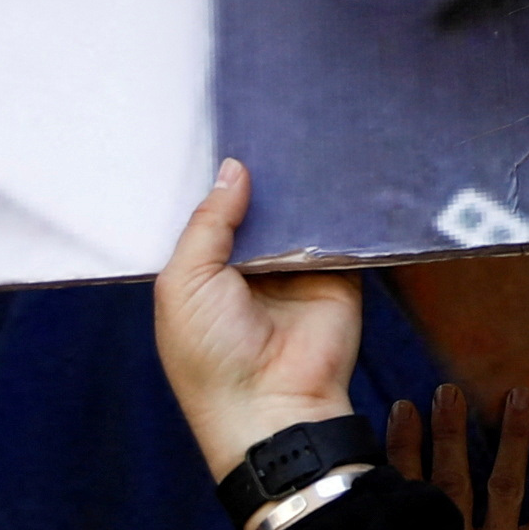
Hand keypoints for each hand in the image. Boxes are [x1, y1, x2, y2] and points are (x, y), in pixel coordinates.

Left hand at [152, 161, 361, 483]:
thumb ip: (207, 223)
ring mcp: (299, 271)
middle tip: (278, 122)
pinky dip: (343, 207)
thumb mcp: (185, 282)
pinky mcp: (341, 276)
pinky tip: (342, 167)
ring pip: (303, 215)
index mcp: (209, 271)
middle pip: (264, 208)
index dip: (225, 181)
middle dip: (268, 176)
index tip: (236, 131)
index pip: (218, 213)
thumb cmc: (209, 352)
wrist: (272, 407)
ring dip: (304, 186)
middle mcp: (255, 267)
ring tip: (311, 132)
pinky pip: (343, 233)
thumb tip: (234, 167)